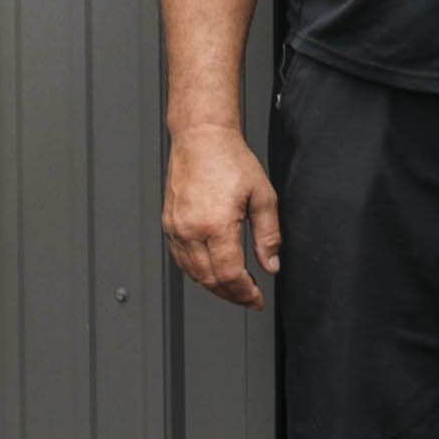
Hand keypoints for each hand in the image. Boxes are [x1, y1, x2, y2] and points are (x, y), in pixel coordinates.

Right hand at [160, 123, 280, 308]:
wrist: (201, 139)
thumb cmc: (230, 160)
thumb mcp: (262, 196)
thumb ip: (268, 235)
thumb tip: (271, 265)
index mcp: (215, 224)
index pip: (229, 275)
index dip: (245, 293)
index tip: (257, 299)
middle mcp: (190, 230)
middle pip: (209, 280)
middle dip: (231, 294)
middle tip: (249, 298)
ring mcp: (175, 228)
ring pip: (192, 273)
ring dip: (213, 286)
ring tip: (234, 289)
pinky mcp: (168, 224)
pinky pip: (181, 259)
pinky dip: (197, 271)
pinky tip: (212, 271)